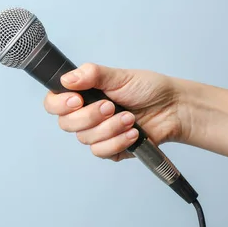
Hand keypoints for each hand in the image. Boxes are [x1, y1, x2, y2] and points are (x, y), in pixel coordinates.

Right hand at [43, 63, 185, 161]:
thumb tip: (67, 78)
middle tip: (110, 106)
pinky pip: (101, 152)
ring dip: (109, 129)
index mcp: (82, 95)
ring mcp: (97, 133)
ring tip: (129, 118)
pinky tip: (132, 133)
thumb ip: (92, 75)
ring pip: (85, 139)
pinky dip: (117, 142)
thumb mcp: (119, 76)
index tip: (77, 100)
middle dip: (90, 117)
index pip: (54, 103)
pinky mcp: (110, 149)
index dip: (59, 104)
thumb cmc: (148, 89)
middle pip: (66, 124)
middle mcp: (85, 115)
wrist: (173, 108)